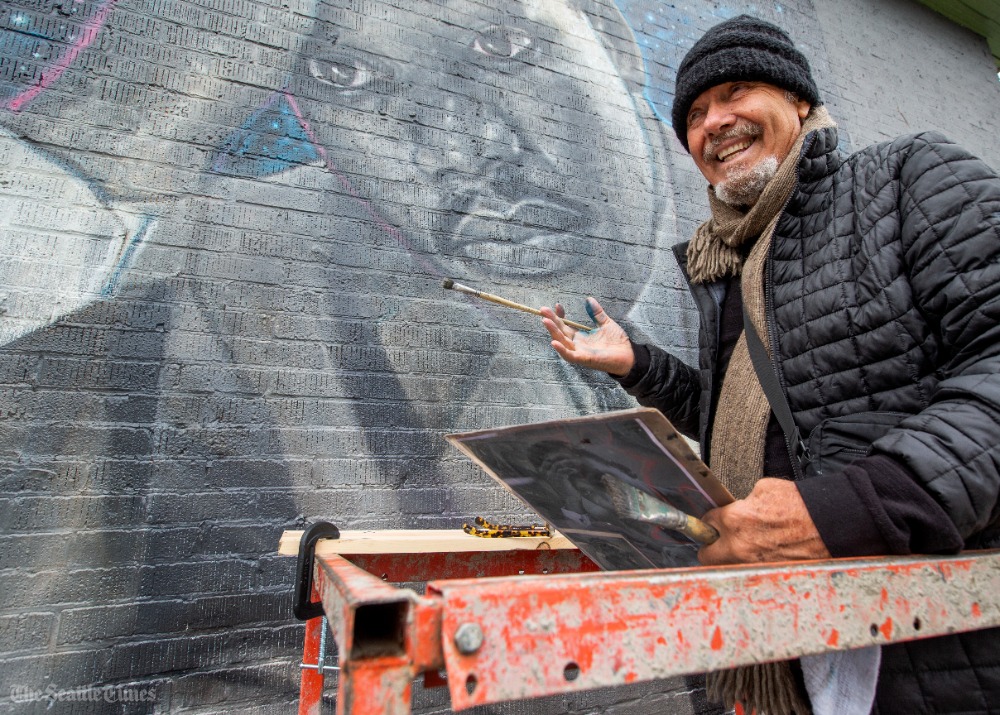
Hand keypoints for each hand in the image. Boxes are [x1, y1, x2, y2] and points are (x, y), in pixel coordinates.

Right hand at [540, 297, 633, 375]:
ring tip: (545, 321)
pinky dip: (561, 350)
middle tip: (542, 310)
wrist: (629, 355)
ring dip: (553, 332)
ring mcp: (579, 352)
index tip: (557, 305)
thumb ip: (597, 313)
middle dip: (551, 321)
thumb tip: (589, 299)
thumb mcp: (606, 323)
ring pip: (562, 342)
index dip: (559, 316)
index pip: (564, 326)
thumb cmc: (618, 342)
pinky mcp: (584, 360)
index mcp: (580, 337)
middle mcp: (577, 345)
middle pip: (560, 332)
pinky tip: (553, 342)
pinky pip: (569, 356)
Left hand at [697, 478, 830, 564]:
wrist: (829, 525)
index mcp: (734, 521)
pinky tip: (765, 554)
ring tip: (747, 546)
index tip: (715, 520)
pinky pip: (750, 571)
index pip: (706, 523)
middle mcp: (739, 547)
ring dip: (732, 557)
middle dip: (710, 546)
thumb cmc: (801, 505)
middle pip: (706, 555)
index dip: (711, 520)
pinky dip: (753, 564)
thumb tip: (739, 508)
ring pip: (728, 567)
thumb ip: (743, 502)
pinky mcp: (768, 574)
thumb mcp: (764, 489)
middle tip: (719, 539)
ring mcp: (754, 565)